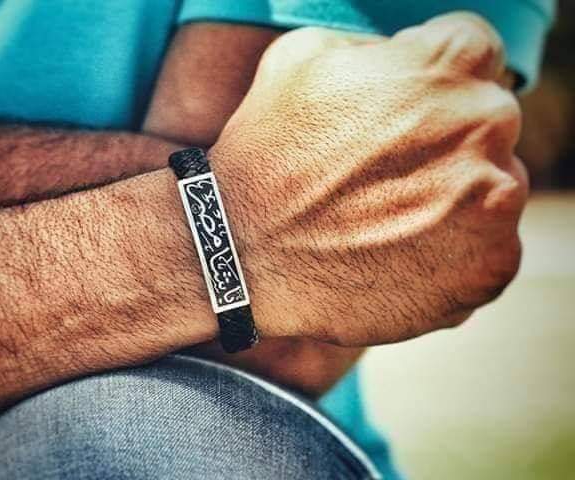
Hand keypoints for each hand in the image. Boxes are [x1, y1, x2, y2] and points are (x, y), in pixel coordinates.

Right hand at [213, 12, 527, 345]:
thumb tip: (405, 59)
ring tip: (388, 218)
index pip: (475, 51)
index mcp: (444, 66)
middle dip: (446, 138)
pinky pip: (492, 249)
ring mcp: (492, 203)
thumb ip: (373, 47)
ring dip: (456, 197)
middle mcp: (482, 127)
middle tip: (386, 171)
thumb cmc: (264, 153)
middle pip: (490, 122)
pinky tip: (399, 254)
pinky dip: (456, 253)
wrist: (239, 252)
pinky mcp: (488, 268)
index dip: (433, 79)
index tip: (403, 110)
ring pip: (495, 187)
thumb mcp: (300, 58)